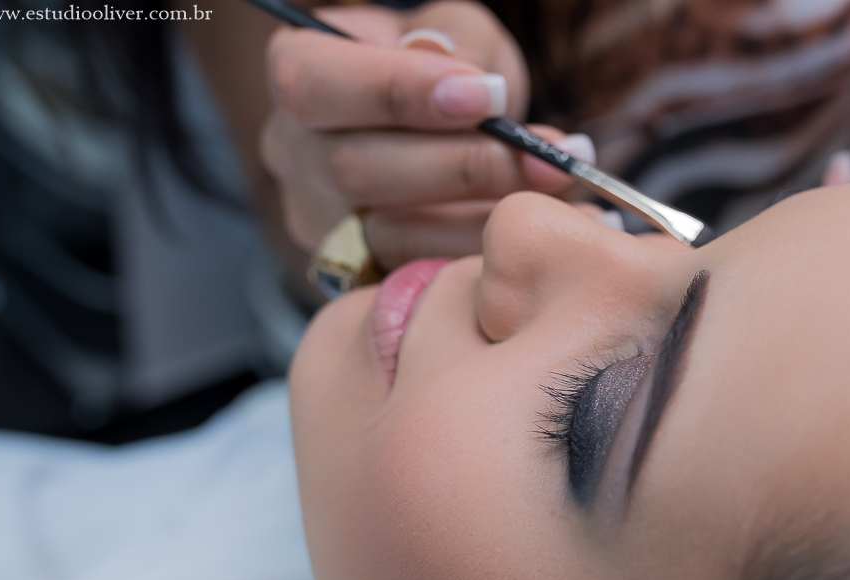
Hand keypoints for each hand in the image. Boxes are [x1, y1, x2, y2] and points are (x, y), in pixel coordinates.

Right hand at [261, 1, 591, 266]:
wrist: (445, 131)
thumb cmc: (447, 70)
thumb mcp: (455, 33)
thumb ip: (456, 43)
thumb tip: (459, 75)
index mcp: (299, 75)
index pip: (314, 86)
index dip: (397, 92)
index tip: (486, 98)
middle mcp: (293, 155)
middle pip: (354, 170)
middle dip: (463, 167)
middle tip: (544, 159)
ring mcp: (324, 224)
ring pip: (391, 236)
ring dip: (484, 219)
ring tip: (555, 193)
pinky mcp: (364, 274)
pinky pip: (422, 275)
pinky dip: (485, 256)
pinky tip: (536, 232)